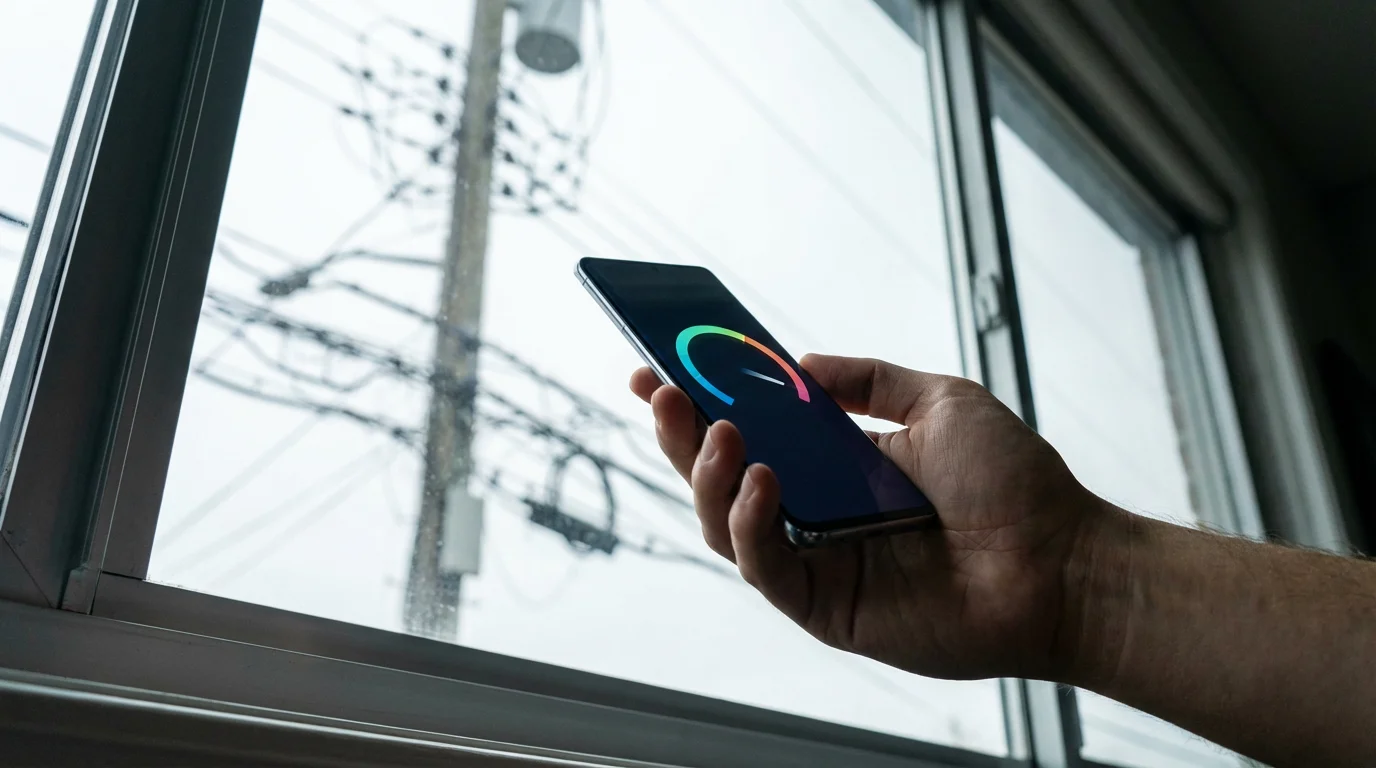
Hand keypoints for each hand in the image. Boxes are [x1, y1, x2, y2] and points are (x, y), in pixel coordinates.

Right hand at [630, 354, 1109, 680]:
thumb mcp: (940, 401)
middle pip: (720, 478)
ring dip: (708, 476)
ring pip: (725, 525)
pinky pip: (766, 569)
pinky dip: (752, 524)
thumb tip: (798, 362)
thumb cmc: (1013, 484)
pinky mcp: (825, 608)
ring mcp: (816, 562)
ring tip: (722, 432)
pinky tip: (764, 482)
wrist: (1060, 559)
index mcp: (834, 466)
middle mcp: (814, 513)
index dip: (698, 402)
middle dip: (682, 433)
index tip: (656, 364)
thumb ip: (869, 379)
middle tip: (663, 390)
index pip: (749, 431)